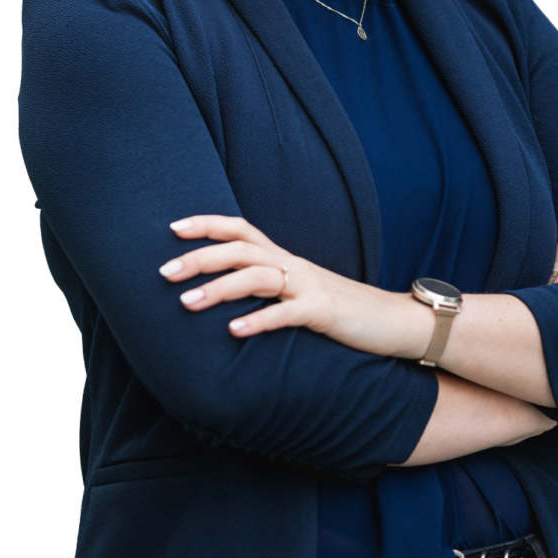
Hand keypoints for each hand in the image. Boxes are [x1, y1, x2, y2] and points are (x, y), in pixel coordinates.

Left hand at [159, 215, 421, 356]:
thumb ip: (267, 290)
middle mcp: (293, 266)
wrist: (394, 321)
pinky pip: (287, 314)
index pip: (241, 229)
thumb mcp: (299, 294)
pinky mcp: (324, 312)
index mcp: (284, 259)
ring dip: (220, 288)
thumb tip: (225, 295)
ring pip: (258, 277)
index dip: (207, 225)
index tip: (172, 229)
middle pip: (241, 249)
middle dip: (200, 257)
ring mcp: (309, 287)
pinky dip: (260, 320)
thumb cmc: (341, 311)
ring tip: (187, 303)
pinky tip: (234, 332)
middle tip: (163, 272)